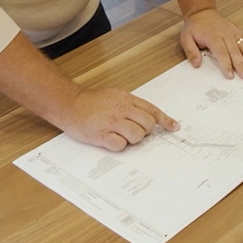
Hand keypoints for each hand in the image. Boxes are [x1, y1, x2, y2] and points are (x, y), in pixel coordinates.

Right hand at [59, 88, 178, 151]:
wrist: (69, 104)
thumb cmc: (91, 102)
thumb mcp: (114, 96)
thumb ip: (131, 105)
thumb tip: (147, 116)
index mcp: (126, 99)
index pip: (151, 110)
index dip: (164, 120)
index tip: (173, 127)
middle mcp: (121, 110)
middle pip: (147, 124)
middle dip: (144, 131)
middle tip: (134, 132)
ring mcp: (112, 122)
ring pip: (137, 135)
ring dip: (132, 139)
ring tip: (121, 135)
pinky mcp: (102, 135)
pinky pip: (121, 145)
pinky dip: (119, 145)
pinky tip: (110, 140)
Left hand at [180, 8, 242, 78]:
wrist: (202, 12)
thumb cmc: (194, 26)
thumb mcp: (186, 38)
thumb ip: (191, 51)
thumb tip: (196, 64)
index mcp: (213, 37)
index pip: (221, 53)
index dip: (226, 64)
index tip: (230, 75)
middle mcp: (226, 35)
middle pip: (235, 52)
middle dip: (241, 65)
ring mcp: (234, 33)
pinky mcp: (238, 32)